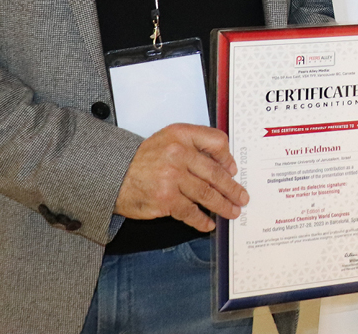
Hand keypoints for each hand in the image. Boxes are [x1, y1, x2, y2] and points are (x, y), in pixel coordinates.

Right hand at [114, 123, 247, 231]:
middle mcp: (178, 153)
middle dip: (232, 188)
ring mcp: (172, 177)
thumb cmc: (145, 157)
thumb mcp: (169, 138)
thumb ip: (195, 144)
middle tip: (242, 197)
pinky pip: (190, 212)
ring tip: (232, 212)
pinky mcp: (165, 199)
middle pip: (215, 173)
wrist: (115, 174)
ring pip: (206, 194)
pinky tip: (208, 224)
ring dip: (222, 205)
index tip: (233, 170)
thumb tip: (224, 164)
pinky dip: (202, 220)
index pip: (215, 141)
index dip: (228, 157)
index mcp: (181, 135)